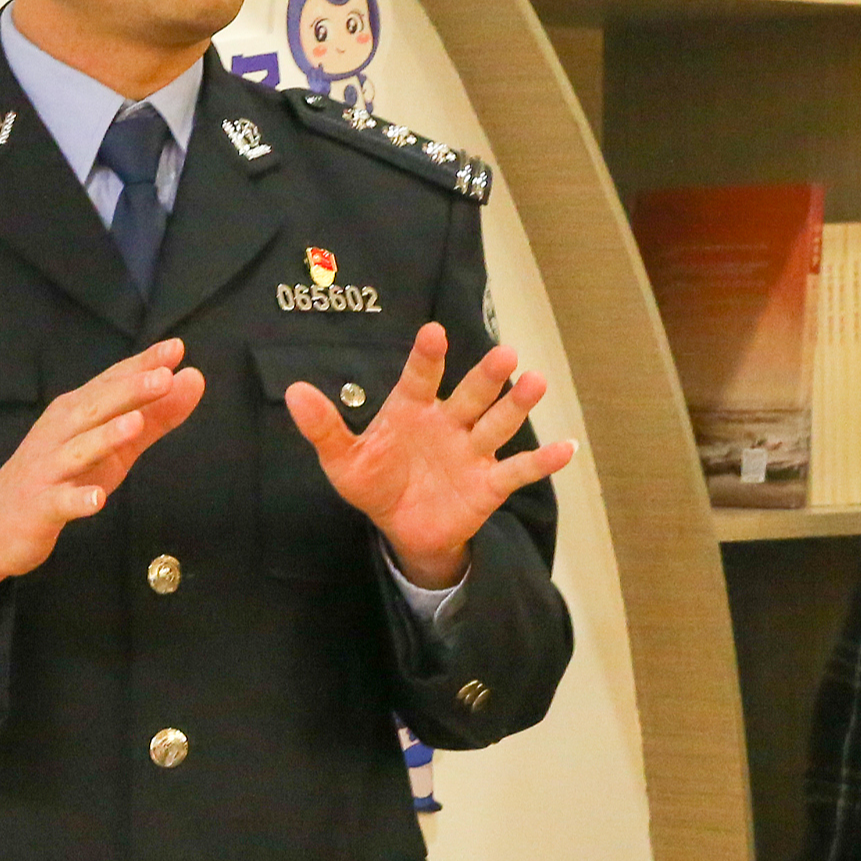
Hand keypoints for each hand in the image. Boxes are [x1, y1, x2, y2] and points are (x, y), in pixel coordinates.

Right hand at [0, 341, 205, 620]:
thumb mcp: (112, 448)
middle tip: (164, 376)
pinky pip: (59, 502)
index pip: (111, 383)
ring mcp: (47, 470)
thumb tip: (192, 379)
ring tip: (135, 424)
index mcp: (76, 414)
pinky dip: (76, 499)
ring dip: (105, 437)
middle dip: (129, 391)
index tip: (175, 348)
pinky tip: (96, 500)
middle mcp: (59, 434)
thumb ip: (154, 417)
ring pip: (78, 450)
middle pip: (95, 408)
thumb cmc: (60, 479)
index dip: (142, 366)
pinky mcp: (39, 507)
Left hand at [285, 323, 577, 587]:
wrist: (403, 528)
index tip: (433, 332)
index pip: (420, 377)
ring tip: (535, 382)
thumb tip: (294, 392)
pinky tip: (567, 448)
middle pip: (470, 395)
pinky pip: (518, 470)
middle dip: (486, 377)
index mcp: (412, 409)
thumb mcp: (343, 460)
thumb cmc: (376, 482)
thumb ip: (324, 427)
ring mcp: (472, 451)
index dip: (427, 356)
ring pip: (498, 424)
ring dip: (517, 406)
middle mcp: (448, 422)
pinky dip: (543, 461)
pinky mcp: (489, 483)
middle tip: (504, 355)